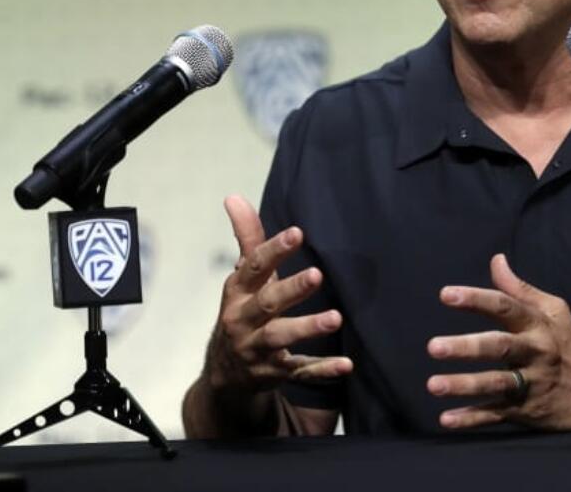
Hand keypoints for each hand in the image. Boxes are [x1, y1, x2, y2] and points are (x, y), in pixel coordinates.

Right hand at [204, 195, 352, 393]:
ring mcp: (257, 349)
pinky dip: (321, 370)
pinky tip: (346, 365)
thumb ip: (247, 238)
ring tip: (336, 317)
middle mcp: (243, 320)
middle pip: (267, 303)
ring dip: (307, 328)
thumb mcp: (243, 278)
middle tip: (317, 274)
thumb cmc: (243, 311)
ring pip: (281, 338)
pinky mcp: (274, 373)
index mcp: (238, 292)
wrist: (224, 372)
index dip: (273, 250)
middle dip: (291, 289)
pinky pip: (299, 372)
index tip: (296, 233)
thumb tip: (234, 196)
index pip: (254, 267)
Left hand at [426, 253, 570, 429]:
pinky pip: (496, 415)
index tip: (446, 294)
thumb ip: (519, 289)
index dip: (476, 299)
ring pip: (495, 384)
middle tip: (434, 347)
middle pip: (499, 347)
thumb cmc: (568, 346)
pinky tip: (447, 418)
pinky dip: (472, 418)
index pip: (505, 307)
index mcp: (538, 325)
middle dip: (466, 347)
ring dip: (464, 385)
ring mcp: (530, 384)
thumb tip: (496, 260)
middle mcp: (534, 353)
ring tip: (433, 384)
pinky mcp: (526, 411)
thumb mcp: (554, 311)